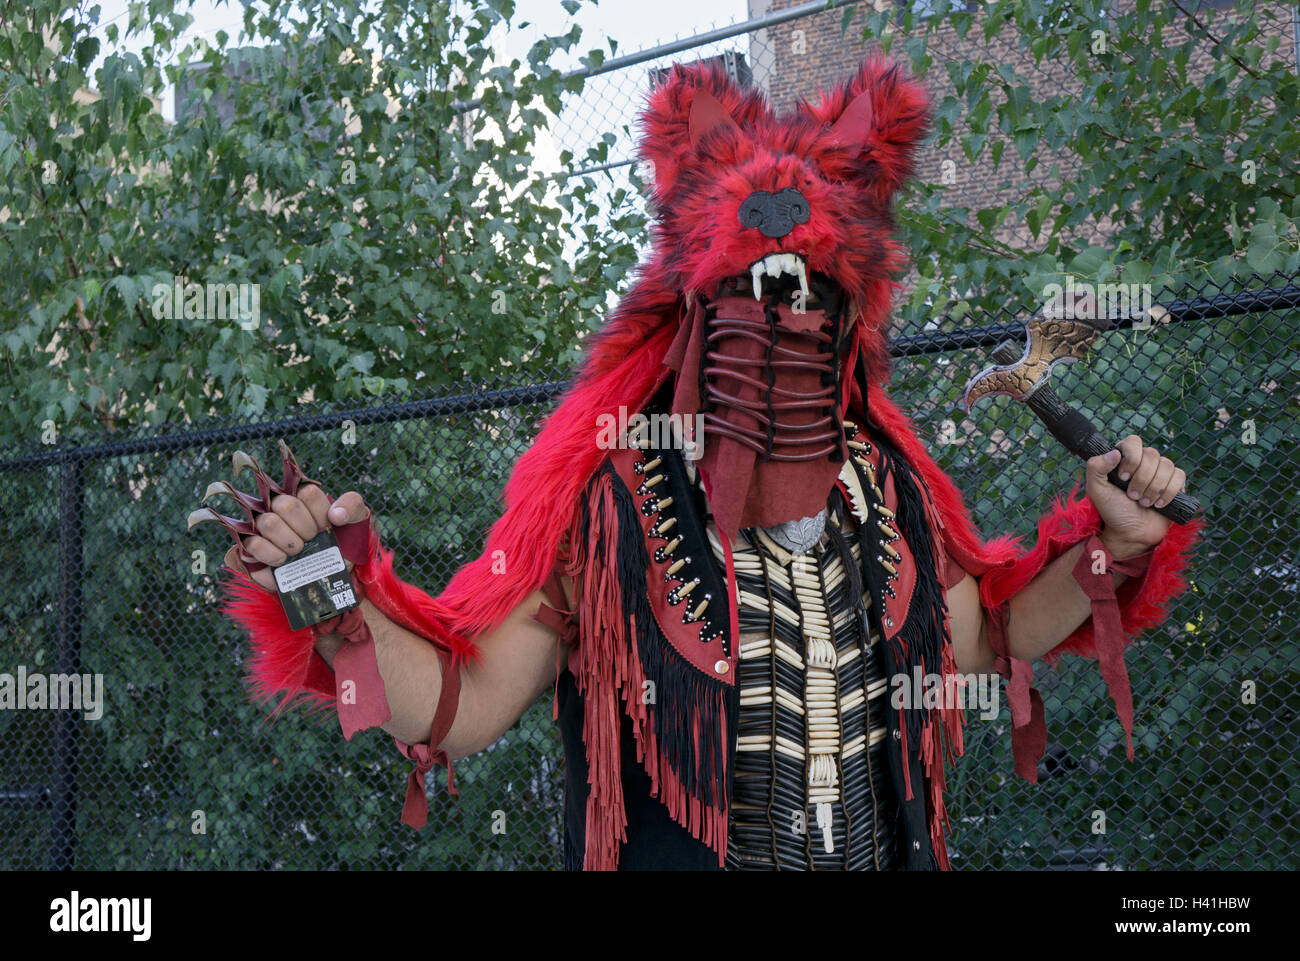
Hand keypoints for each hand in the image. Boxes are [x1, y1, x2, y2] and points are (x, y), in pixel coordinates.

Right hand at [226, 489, 370, 591]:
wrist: (330, 573)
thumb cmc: (342, 542)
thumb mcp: (356, 520)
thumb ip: (352, 506)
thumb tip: (336, 514)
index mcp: (303, 497)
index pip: (307, 492)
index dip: (319, 513)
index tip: (327, 527)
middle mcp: (279, 508)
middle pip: (286, 505)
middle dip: (306, 528)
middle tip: (312, 540)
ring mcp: (262, 527)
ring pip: (268, 522)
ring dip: (289, 541)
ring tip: (299, 551)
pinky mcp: (251, 548)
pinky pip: (253, 544)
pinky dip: (271, 554)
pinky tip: (283, 561)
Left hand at [1086, 434, 1186, 558]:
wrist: (1131, 533)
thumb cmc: (1112, 511)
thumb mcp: (1096, 490)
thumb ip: (1096, 467)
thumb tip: (1115, 452)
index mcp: (1123, 459)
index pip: (1133, 442)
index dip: (1131, 458)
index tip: (1123, 478)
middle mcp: (1143, 462)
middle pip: (1152, 454)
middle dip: (1141, 479)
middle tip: (1132, 496)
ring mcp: (1160, 472)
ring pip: (1167, 465)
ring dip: (1154, 488)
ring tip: (1143, 503)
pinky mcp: (1174, 483)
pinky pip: (1180, 476)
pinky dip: (1169, 492)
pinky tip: (1158, 504)